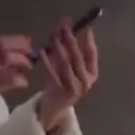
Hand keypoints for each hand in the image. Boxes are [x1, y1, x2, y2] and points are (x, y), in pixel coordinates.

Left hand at [37, 17, 98, 133]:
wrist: (55, 108)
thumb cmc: (63, 84)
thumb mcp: (68, 69)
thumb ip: (68, 52)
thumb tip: (63, 29)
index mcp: (92, 74)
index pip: (92, 54)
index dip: (89, 40)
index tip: (85, 27)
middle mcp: (86, 81)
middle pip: (78, 57)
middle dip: (71, 41)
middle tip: (64, 27)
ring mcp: (75, 88)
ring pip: (66, 64)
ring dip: (59, 48)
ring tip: (53, 36)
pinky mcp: (61, 92)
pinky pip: (54, 74)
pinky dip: (48, 62)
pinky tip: (42, 51)